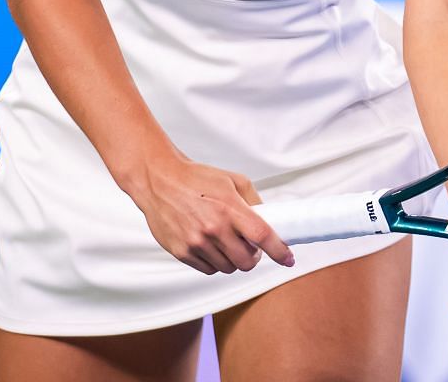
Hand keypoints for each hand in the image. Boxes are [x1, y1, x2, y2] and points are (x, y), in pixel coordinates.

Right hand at [129, 156, 294, 274]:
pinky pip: (208, 270)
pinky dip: (215, 262)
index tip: (288, 259)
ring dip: (233, 260)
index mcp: (230, 208)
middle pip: (247, 261)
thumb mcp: (232, 180)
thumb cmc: (196, 178)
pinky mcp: (182, 252)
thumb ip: (253, 201)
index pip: (263, 236)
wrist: (159, 180)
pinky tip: (211, 246)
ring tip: (226, 243)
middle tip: (250, 247)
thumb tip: (268, 221)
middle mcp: (214, 228)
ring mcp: (196, 242)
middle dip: (253, 257)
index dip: (279, 251)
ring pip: (228, 268)